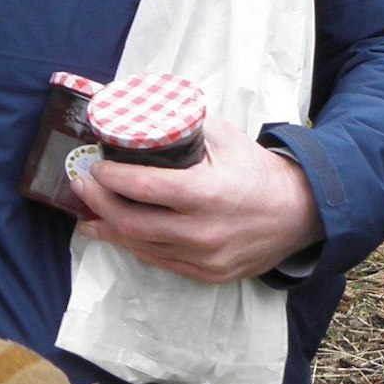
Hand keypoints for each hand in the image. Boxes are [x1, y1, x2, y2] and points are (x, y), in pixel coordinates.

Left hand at [71, 116, 325, 283]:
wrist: (302, 213)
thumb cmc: (260, 171)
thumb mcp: (227, 138)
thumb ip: (186, 126)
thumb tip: (145, 108)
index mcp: (207, 194)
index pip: (141, 187)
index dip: (109, 177)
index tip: (95, 165)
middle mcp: (202, 232)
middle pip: (130, 222)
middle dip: (97, 203)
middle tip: (81, 185)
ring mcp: (204, 259)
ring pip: (140, 246)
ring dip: (108, 228)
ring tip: (87, 214)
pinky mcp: (207, 275)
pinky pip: (159, 261)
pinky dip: (134, 245)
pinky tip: (119, 233)